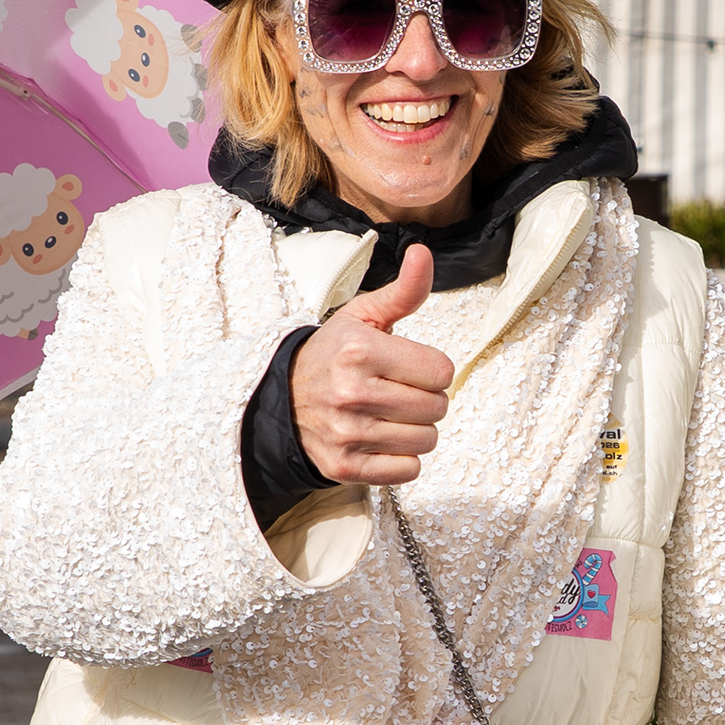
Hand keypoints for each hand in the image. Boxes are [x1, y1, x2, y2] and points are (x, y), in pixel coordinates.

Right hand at [292, 250, 452, 487]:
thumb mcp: (364, 317)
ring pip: (426, 440)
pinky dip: (402, 458)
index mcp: (360, 350)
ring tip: (390, 414)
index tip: (409, 366)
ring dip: (416, 428)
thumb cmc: (333, 355)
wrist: (282, 398)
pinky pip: (408, 470)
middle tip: (398, 391)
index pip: (442, 371)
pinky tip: (381, 439)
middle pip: (437, 407)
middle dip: (426, 398)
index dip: (431, 368)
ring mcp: (347, 433)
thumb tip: (423, 253)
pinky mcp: (345, 467)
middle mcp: (352, 392)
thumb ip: (403, 291)